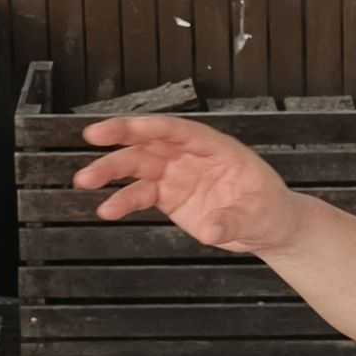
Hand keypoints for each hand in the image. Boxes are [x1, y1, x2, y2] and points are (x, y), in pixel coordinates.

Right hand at [72, 115, 301, 254]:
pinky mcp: (169, 197)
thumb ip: (233, 221)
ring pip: (138, 166)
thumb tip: (211, 229)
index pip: (180, 130)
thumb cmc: (270, 210)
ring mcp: (177, 175)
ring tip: (85, 180)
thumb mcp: (260, 215)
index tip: (128, 126)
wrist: (269, 228)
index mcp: (216, 147)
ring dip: (111, 171)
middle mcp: (191, 156)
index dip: (152, 126)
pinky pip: (141, 195)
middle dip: (121, 139)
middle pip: (151, 142)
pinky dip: (123, 201)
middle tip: (93, 138)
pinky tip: (107, 209)